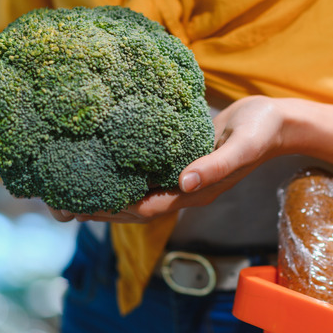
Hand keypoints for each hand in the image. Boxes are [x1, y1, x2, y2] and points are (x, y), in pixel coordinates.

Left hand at [48, 95, 289, 223]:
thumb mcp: (242, 145)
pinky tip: (96, 161)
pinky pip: (142, 172)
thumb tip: (184, 182)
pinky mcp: (177, 159)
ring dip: (102, 192)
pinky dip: (117, 171)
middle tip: (57, 207)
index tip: (79, 207)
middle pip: (133, 206)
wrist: (275, 122)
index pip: (147, 208)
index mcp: (197, 191)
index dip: (112, 210)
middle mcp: (184, 188)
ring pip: (134, 191)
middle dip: (97, 208)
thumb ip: (215, 165)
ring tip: (65, 190)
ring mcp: (180, 176)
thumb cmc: (261, 130)